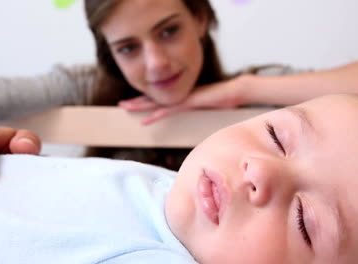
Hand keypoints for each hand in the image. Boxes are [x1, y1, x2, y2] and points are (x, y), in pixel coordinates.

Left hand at [118, 76, 244, 124]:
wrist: (235, 92)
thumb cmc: (224, 100)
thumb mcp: (206, 108)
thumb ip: (197, 111)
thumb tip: (193, 118)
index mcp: (182, 96)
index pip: (160, 98)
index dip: (146, 100)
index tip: (133, 103)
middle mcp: (179, 95)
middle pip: (153, 98)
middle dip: (136, 101)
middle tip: (121, 105)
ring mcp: (183, 98)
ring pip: (157, 102)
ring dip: (140, 106)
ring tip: (125, 107)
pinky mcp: (188, 102)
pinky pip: (168, 110)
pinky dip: (155, 115)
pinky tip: (145, 120)